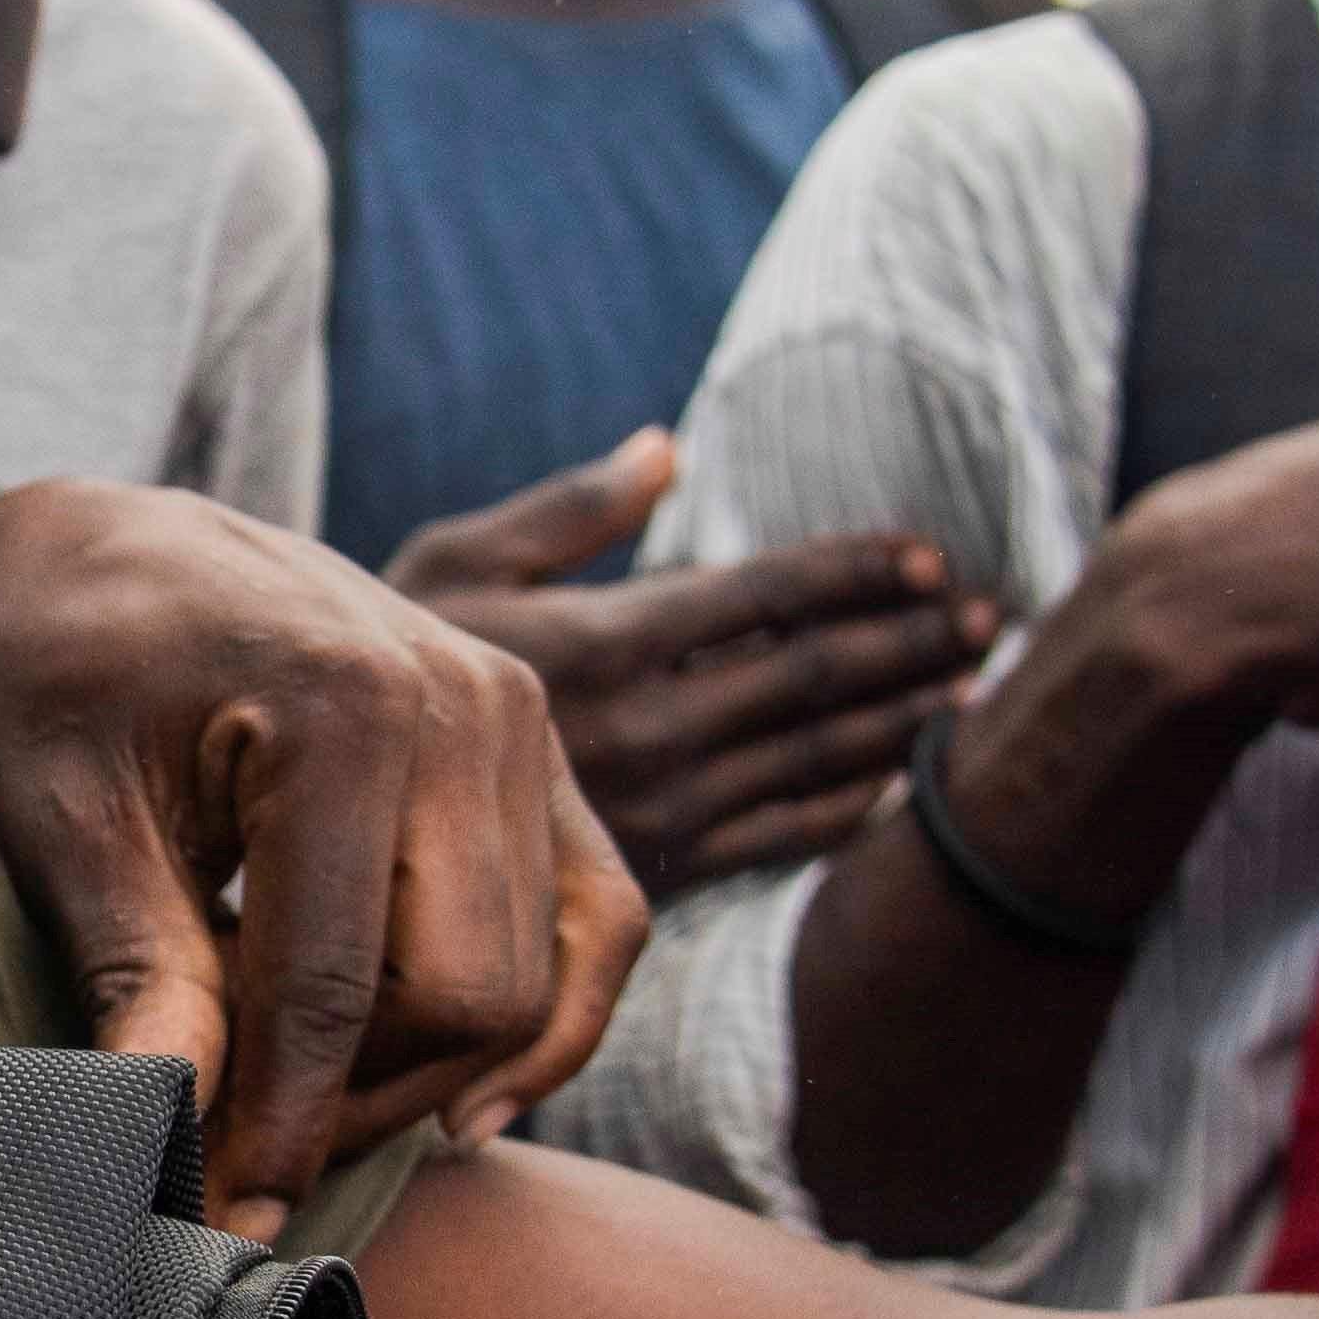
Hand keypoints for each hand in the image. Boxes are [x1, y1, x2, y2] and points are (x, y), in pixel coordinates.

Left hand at [0, 478, 636, 1238]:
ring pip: (534, 980)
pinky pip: (600, 921)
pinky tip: (460, 1106)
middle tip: (239, 1154)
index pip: (335, 982)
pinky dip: (550, 1023)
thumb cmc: (60, 679)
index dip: (282, 1123)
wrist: (99, 561)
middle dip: (354, 1103)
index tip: (225, 1218)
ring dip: (425, 1075)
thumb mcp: (67, 820)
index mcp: (344, 702)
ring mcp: (520, 718)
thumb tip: (175, 1122)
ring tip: (302, 1111)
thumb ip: (137, 970)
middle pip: (465, 995)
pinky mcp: (538, 749)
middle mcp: (467, 699)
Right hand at [394, 430, 992, 898]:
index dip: (858, 571)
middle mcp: (646, 731)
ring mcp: (660, 809)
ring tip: (975, 676)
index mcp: (605, 641)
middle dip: (912, 638)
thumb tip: (669, 446)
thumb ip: (573, 512)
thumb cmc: (386, 664)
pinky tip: (903, 771)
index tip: (931, 551)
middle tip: (991, 610)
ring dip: (908, 712)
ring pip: (818, 757)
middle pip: (816, 676)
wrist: (328, 818)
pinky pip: (784, 835)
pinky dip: (855, 801)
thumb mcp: (456, 562)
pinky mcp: (660, 871)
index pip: (766, 596)